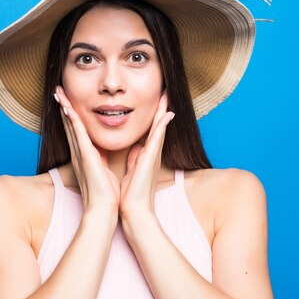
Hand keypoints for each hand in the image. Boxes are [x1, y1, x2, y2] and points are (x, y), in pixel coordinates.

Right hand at [54, 86, 119, 213]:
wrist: (103, 209)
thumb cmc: (106, 193)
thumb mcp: (104, 170)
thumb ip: (102, 158)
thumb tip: (105, 150)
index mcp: (84, 155)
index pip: (76, 130)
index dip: (71, 114)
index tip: (68, 99)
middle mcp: (78, 152)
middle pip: (69, 124)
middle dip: (63, 106)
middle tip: (57, 90)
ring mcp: (80, 153)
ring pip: (70, 125)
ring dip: (64, 107)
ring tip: (58, 92)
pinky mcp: (85, 156)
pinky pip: (77, 134)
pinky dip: (72, 120)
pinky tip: (68, 108)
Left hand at [119, 92, 174, 219]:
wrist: (133, 208)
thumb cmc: (132, 192)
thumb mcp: (132, 169)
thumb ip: (135, 157)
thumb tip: (136, 147)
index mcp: (146, 153)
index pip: (151, 128)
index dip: (154, 113)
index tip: (157, 98)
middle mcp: (152, 151)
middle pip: (158, 123)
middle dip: (162, 106)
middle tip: (166, 90)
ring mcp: (153, 154)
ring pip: (160, 127)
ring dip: (163, 110)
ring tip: (166, 94)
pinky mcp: (151, 158)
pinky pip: (157, 138)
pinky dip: (162, 125)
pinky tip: (167, 114)